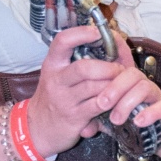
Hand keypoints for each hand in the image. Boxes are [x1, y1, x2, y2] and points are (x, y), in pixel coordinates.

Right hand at [25, 27, 160, 158]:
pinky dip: (112, 101)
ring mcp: (64, 99)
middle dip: (108, 67)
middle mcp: (56, 80)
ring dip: (114, 85)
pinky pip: (99, 105)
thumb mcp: (59, 75)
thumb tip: (111, 39)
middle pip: (84, 68)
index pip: (62, 41)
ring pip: (94, 87)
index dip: (81, 33)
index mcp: (52, 64)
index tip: (98, 32)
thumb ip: (79, 60)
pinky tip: (117, 99)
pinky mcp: (74, 117)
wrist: (38, 128)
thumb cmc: (55, 97)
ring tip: (122, 84)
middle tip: (120, 69)